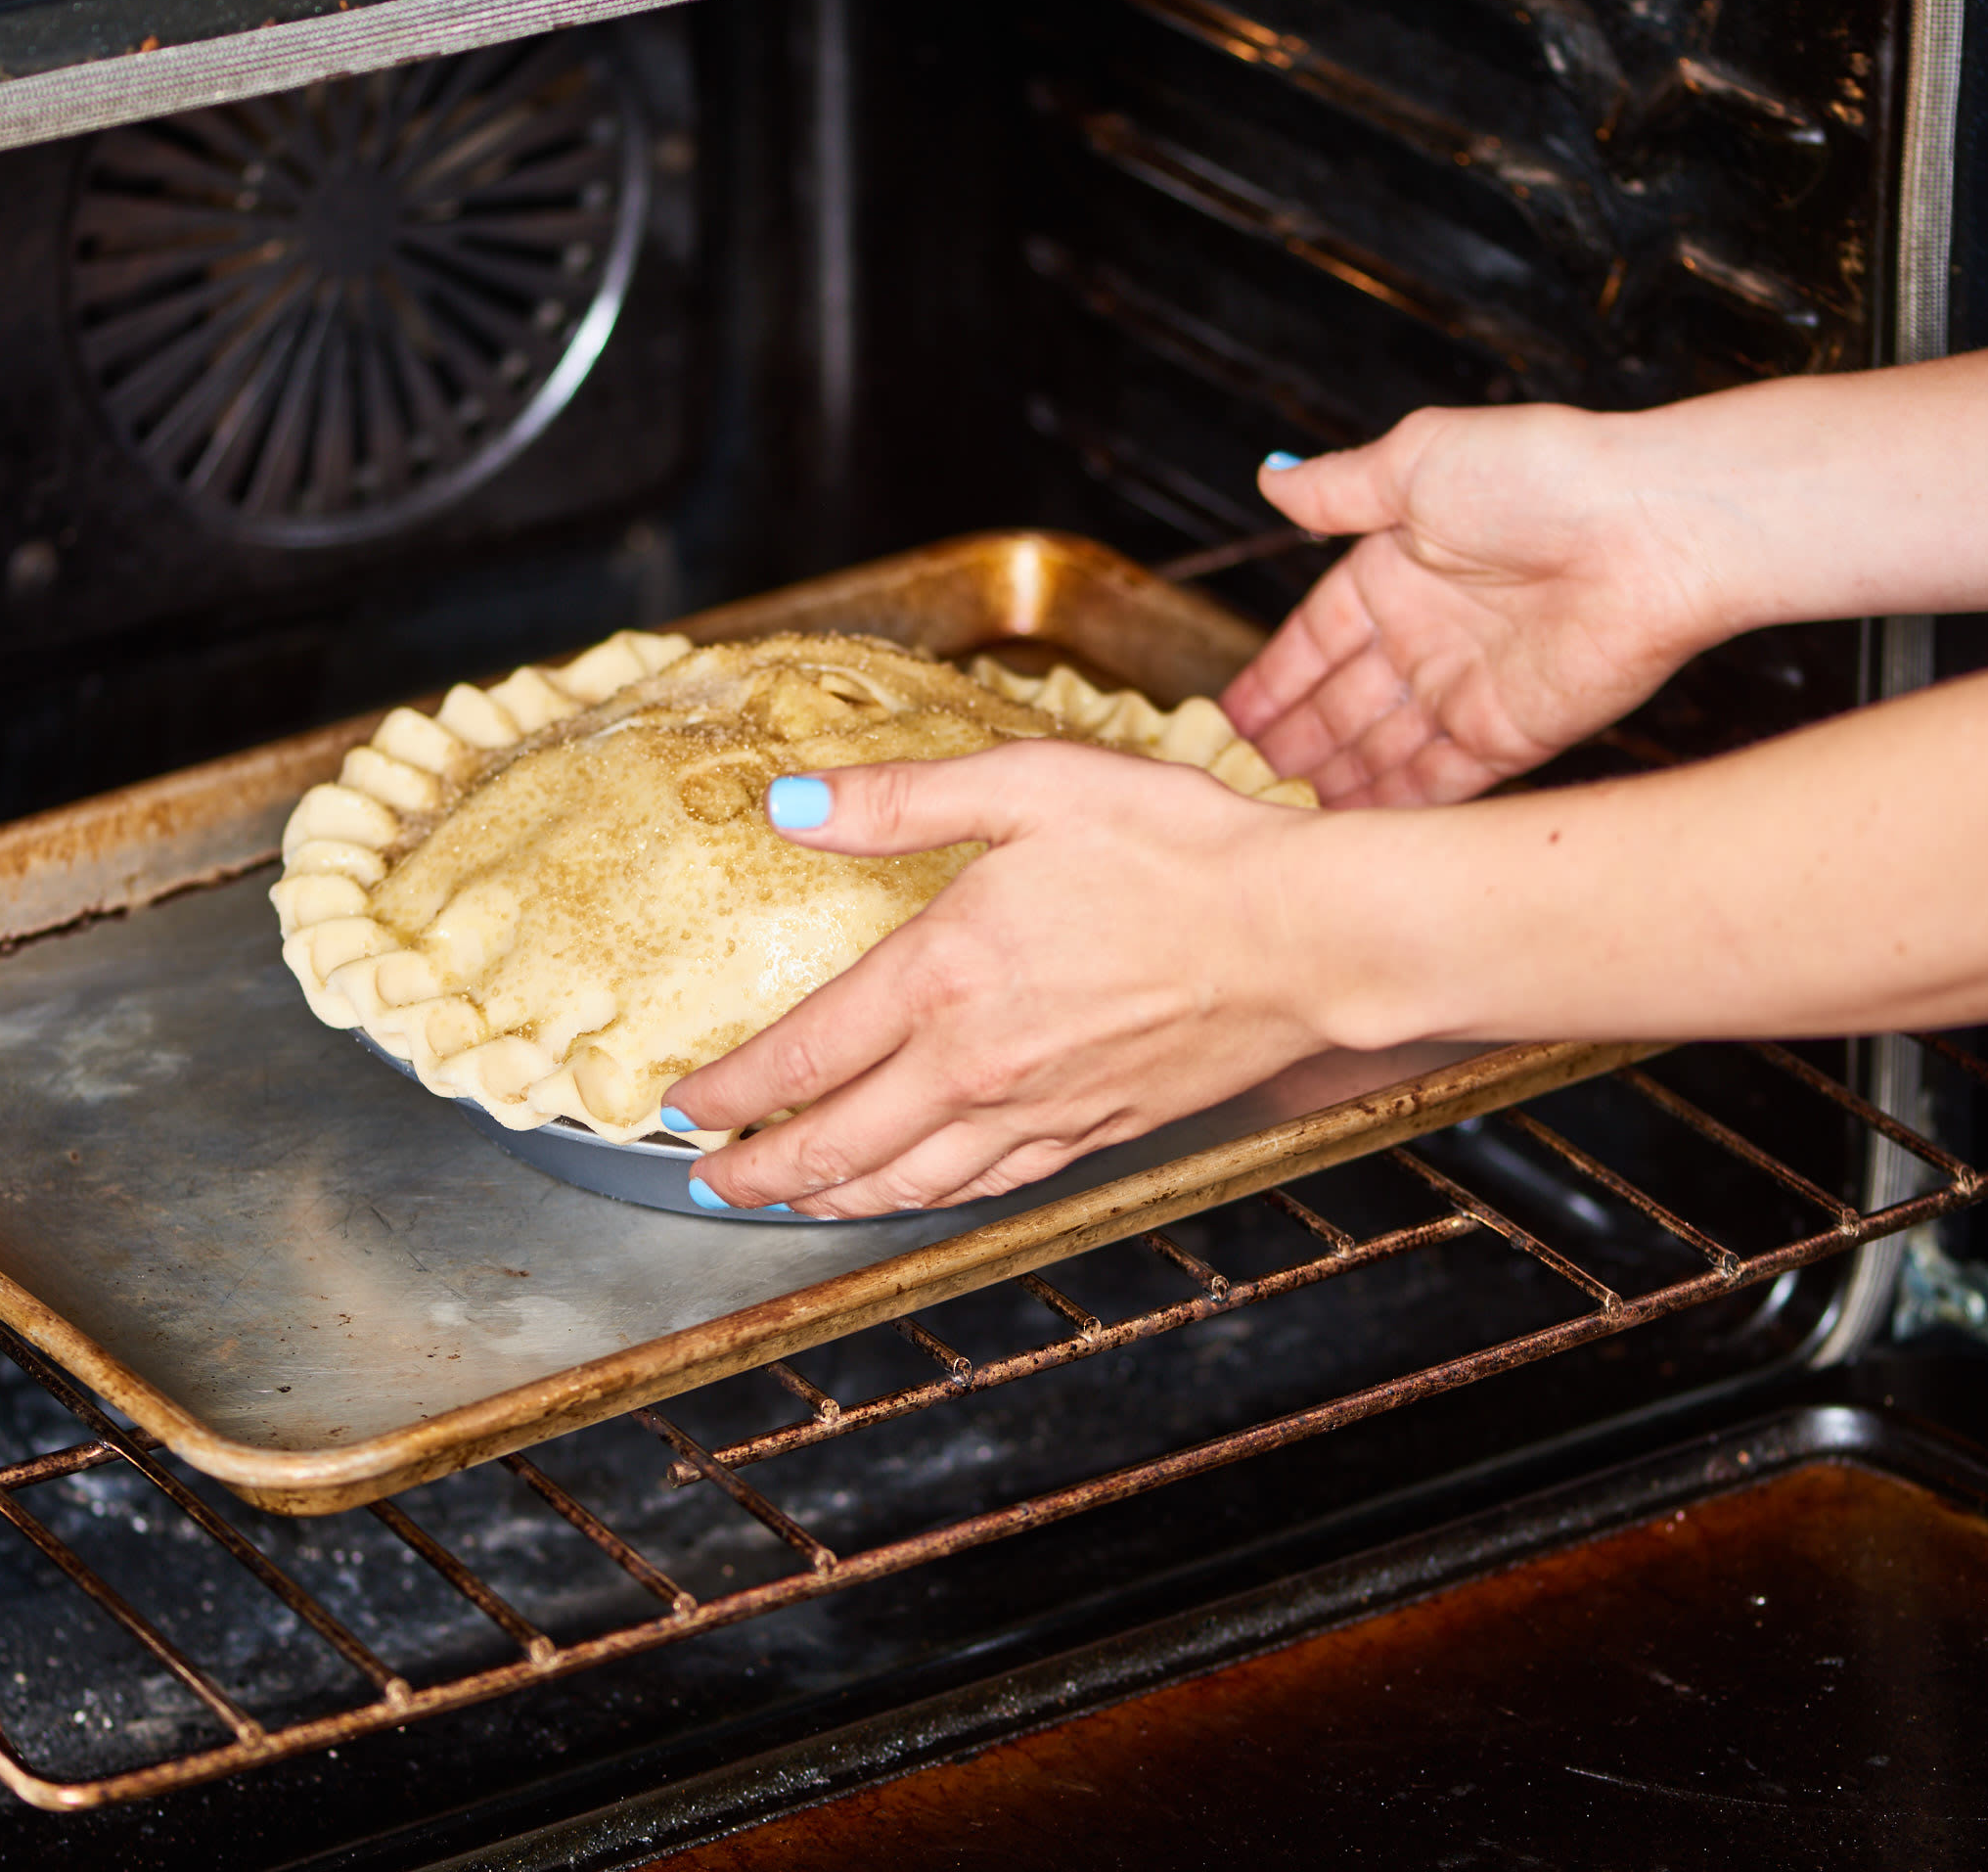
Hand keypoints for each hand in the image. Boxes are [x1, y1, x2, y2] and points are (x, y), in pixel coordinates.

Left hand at [662, 742, 1326, 1217]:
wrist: (1306, 935)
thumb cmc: (1181, 851)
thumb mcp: (1030, 786)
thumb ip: (897, 800)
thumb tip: (787, 803)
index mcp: (942, 974)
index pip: (799, 1055)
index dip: (726, 1091)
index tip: (681, 1106)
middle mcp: (973, 1064)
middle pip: (833, 1147)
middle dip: (755, 1174)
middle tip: (707, 1184)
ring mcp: (1034, 1111)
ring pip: (904, 1185)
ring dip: (829, 1201)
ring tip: (785, 1203)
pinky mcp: (1091, 1132)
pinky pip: (984, 1186)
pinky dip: (924, 1200)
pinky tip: (910, 1192)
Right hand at [1224, 404, 1736, 806]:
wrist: (1656, 527)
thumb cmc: (1545, 474)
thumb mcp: (1418, 461)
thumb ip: (1340, 488)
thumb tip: (1271, 480)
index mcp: (1399, 570)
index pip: (1314, 639)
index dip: (1270, 680)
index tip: (1222, 721)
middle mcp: (1430, 634)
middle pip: (1339, 705)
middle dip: (1287, 745)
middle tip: (1230, 786)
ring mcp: (1468, 689)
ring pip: (1378, 751)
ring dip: (1327, 784)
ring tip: (1270, 820)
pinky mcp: (1510, 735)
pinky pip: (1434, 783)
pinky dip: (1387, 809)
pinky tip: (1339, 832)